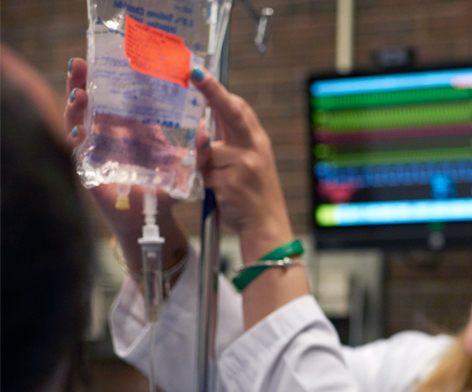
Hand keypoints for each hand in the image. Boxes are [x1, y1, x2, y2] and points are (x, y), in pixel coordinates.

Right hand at [65, 58, 186, 271]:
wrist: (149, 218)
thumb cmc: (162, 189)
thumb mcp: (180, 167)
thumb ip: (192, 150)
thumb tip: (206, 130)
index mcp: (130, 128)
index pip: (116, 97)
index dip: (109, 78)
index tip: (106, 58)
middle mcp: (110, 135)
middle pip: (92, 103)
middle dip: (84, 83)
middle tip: (81, 64)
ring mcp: (96, 149)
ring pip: (80, 122)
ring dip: (77, 107)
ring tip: (80, 93)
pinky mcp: (89, 168)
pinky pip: (79, 150)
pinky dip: (78, 138)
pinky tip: (78, 129)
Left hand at [190, 68, 293, 262]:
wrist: (267, 228)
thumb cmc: (255, 197)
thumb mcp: (249, 165)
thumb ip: (228, 145)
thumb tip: (201, 128)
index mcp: (259, 143)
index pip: (240, 109)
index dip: (220, 91)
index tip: (201, 74)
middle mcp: (254, 150)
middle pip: (231, 113)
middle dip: (213, 92)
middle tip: (195, 75)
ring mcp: (243, 166)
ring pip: (208, 151)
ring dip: (205, 164)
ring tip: (223, 182)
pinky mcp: (229, 183)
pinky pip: (204, 174)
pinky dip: (205, 182)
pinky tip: (221, 194)